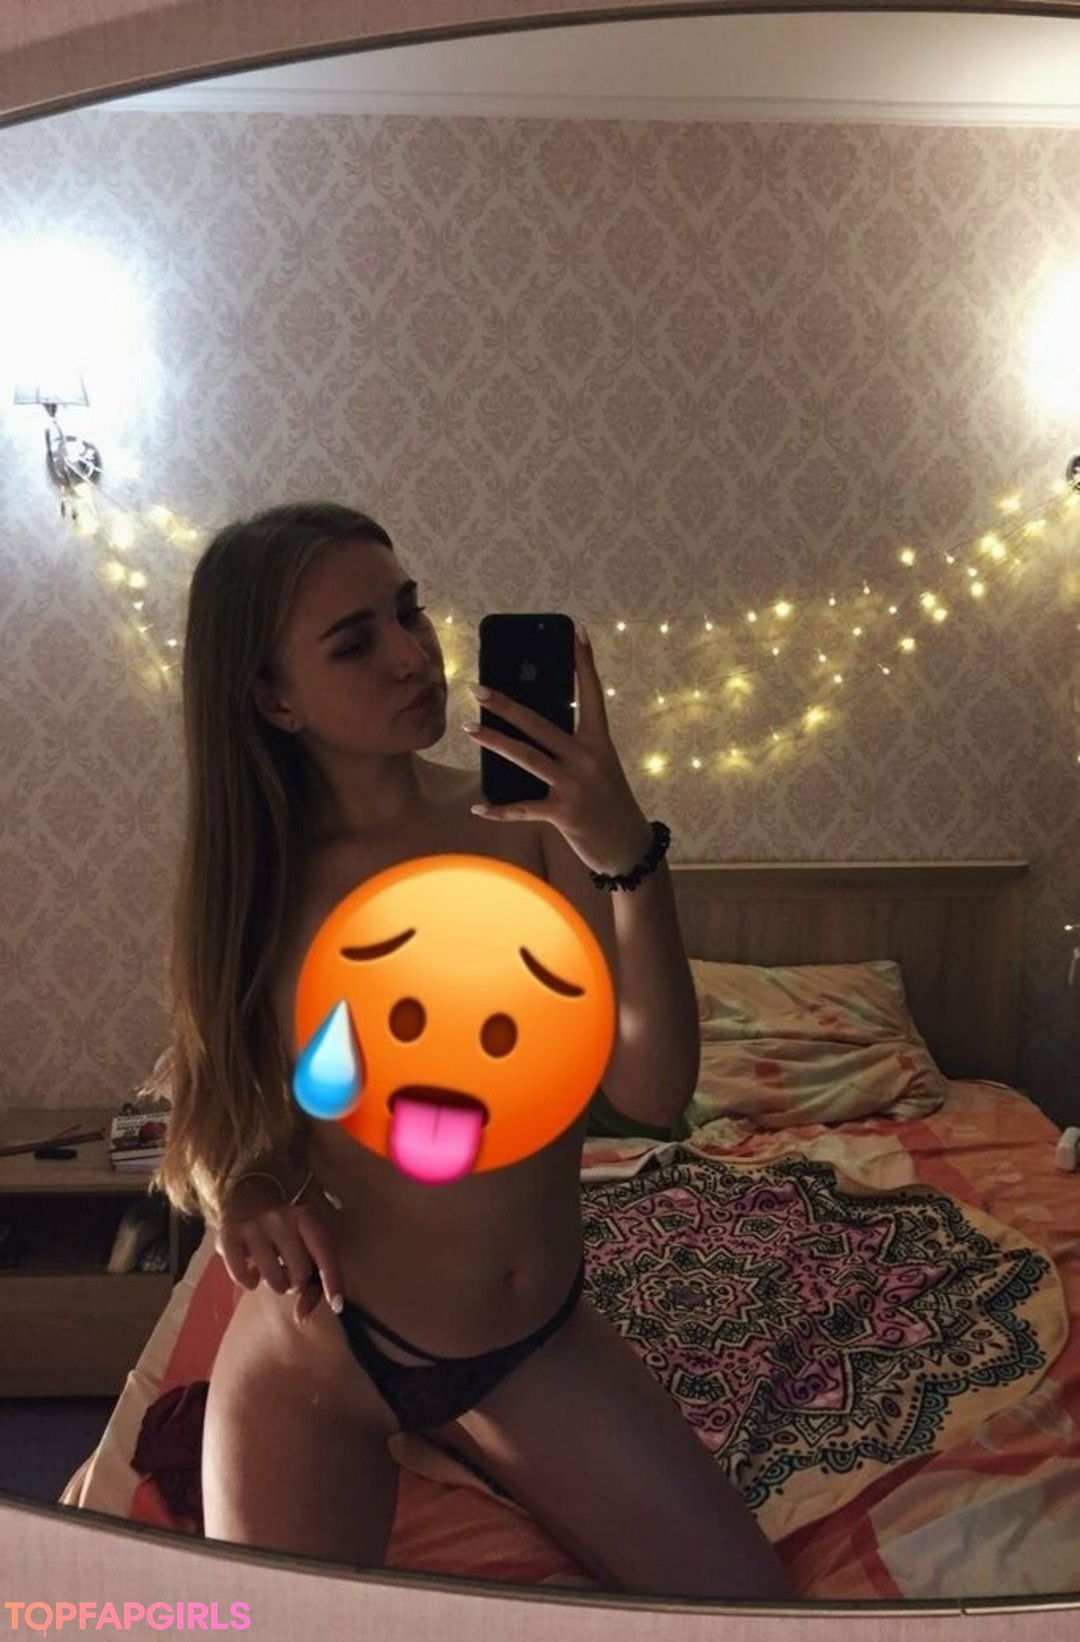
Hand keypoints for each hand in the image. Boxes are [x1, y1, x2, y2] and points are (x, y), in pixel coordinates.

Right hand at [215, 1171, 344, 1324]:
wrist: (249, 1183)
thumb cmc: (288, 1217)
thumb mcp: (309, 1232)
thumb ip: (314, 1272)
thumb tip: (301, 1317)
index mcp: (307, 1215)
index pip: (324, 1254)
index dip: (333, 1281)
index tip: (337, 1305)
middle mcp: (281, 1218)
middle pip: (299, 1273)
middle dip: (298, 1282)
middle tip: (291, 1272)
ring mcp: (253, 1226)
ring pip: (272, 1280)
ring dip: (276, 1283)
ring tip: (273, 1268)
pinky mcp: (228, 1234)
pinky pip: (241, 1276)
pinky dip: (248, 1282)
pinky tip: (253, 1273)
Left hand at [463, 626, 651, 877]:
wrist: (629, 848)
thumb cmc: (609, 803)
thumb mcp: (600, 768)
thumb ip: (573, 749)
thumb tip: (533, 732)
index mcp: (599, 743)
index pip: (592, 695)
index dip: (584, 663)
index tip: (575, 632)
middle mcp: (587, 760)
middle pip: (540, 724)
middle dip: (506, 705)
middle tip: (478, 689)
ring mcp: (575, 786)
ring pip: (526, 757)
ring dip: (494, 742)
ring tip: (469, 728)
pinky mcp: (564, 814)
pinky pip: (523, 808)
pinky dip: (499, 810)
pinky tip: (479, 808)